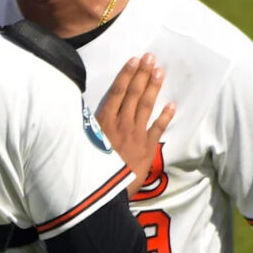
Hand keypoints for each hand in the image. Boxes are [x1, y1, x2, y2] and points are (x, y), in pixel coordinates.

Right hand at [95, 54, 174, 196]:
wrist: (104, 195)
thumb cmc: (89, 171)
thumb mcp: (81, 146)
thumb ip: (86, 129)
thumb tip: (80, 114)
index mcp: (103, 123)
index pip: (117, 93)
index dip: (126, 75)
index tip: (134, 60)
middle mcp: (121, 125)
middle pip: (133, 94)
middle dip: (142, 74)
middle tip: (151, 57)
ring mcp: (135, 136)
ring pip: (146, 106)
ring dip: (153, 88)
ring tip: (160, 71)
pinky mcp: (147, 149)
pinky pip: (158, 129)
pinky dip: (166, 117)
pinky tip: (172, 105)